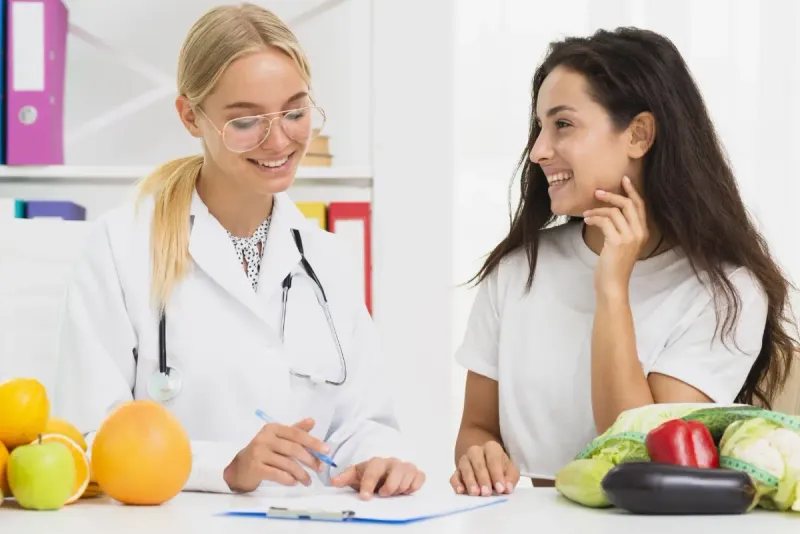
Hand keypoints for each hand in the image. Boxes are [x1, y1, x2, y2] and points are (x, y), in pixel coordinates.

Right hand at [223, 417, 329, 491]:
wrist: (240, 467)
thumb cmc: (263, 451)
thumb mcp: (278, 438)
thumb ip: (295, 431)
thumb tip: (312, 421)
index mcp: (273, 428)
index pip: (296, 434)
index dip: (313, 442)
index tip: (326, 451)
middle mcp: (265, 438)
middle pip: (293, 449)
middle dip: (310, 460)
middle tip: (319, 469)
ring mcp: (259, 453)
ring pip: (287, 464)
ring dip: (301, 474)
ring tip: (308, 481)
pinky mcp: (256, 468)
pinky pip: (278, 474)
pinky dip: (289, 479)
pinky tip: (295, 482)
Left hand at [331, 457, 425, 499]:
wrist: (382, 472)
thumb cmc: (368, 475)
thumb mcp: (355, 476)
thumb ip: (345, 477)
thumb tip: (334, 482)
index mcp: (377, 462)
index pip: (373, 470)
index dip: (369, 484)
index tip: (365, 497)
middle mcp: (392, 462)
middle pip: (396, 471)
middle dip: (390, 486)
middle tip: (383, 494)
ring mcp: (405, 467)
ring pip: (409, 474)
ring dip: (401, 487)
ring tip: (393, 493)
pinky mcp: (416, 473)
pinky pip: (420, 477)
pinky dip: (414, 485)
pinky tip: (405, 490)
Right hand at [450, 441, 519, 495]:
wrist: (486, 463)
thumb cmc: (500, 468)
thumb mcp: (510, 470)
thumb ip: (510, 478)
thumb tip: (507, 488)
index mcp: (491, 448)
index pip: (493, 458)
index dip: (497, 473)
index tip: (501, 489)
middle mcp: (476, 451)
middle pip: (478, 462)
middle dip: (483, 478)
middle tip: (487, 493)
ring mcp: (464, 461)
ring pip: (465, 467)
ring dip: (470, 481)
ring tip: (475, 493)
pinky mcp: (457, 472)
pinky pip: (454, 476)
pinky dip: (456, 484)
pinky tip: (461, 491)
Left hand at [583, 176, 648, 296]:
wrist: (613, 285)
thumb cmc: (614, 265)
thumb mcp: (621, 244)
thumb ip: (621, 229)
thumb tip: (608, 210)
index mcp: (643, 232)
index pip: (640, 206)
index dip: (632, 191)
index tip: (624, 179)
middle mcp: (640, 233)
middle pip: (628, 204)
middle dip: (612, 195)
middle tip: (596, 192)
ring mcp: (630, 238)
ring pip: (614, 212)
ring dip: (597, 210)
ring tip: (586, 214)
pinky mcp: (617, 242)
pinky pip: (604, 221)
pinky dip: (594, 217)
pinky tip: (587, 220)